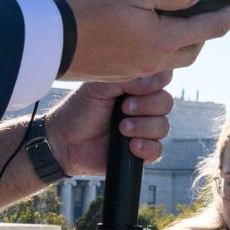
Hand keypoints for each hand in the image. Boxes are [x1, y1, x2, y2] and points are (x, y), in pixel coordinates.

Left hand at [45, 72, 173, 173]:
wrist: (63, 141)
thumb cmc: (79, 110)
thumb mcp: (100, 87)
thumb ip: (128, 79)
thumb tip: (157, 77)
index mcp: (135, 88)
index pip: (162, 80)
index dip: (155, 83)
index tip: (134, 89)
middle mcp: (143, 107)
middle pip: (166, 103)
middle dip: (147, 106)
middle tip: (124, 109)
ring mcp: (143, 130)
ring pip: (163, 126)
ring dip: (143, 127)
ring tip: (121, 129)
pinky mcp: (140, 152)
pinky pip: (158, 150)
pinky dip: (146, 147)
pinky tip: (130, 145)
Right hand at [57, 0, 229, 81]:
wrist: (46, 40)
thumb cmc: (85, 9)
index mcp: (163, 40)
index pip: (210, 26)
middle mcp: (153, 61)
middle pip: (192, 47)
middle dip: (206, 28)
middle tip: (212, 9)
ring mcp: (134, 70)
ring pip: (171, 56)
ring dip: (181, 38)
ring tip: (177, 16)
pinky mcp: (116, 72)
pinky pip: (149, 60)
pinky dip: (157, 44)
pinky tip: (146, 28)